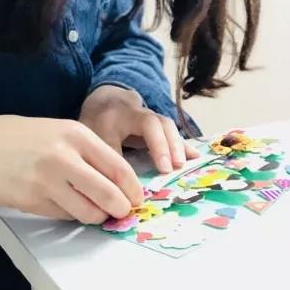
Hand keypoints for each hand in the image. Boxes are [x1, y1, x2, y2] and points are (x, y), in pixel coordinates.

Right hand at [0, 114, 143, 223]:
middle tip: (120, 212)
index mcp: (76, 135)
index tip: (136, 198)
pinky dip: (71, 214)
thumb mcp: (60, 132)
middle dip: (120, 209)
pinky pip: (66, 215)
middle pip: (109, 195)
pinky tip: (64, 203)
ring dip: (97, 216)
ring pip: (89, 212)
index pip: (118, 168)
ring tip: (93, 209)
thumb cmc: (23, 137)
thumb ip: (88, 153)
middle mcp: (65, 157)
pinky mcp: (34, 201)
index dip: (132, 189)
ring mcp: (48, 181)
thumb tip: (118, 183)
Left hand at [78, 85, 200, 173]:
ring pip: (167, 126)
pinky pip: (171, 133)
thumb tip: (119, 189)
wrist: (102, 101)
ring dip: (177, 146)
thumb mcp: (94, 138)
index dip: (156, 145)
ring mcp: (150, 116)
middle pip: (159, 123)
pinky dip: (182, 145)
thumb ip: (107, 159)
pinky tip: (195, 157)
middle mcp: (139, 112)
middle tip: (174, 168)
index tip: (163, 169)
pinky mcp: (157, 124)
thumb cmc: (96, 123)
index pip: (145, 124)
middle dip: (169, 146)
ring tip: (184, 165)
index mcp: (121, 114)